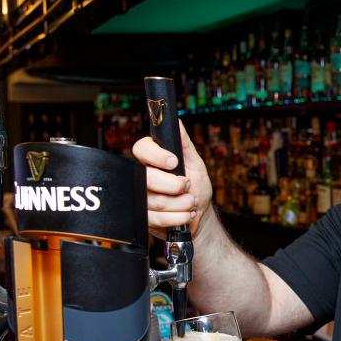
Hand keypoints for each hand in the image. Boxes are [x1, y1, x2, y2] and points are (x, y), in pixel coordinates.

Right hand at [132, 120, 213, 238]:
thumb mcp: (195, 163)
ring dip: (181, 204)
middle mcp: (143, 177)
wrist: (198, 215)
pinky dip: (178, 217)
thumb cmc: (197, 187)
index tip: (174, 162)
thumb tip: (177, 122)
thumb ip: (185, 144)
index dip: (156, 156)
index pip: (141, 149)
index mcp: (152, 159)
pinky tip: (186, 214)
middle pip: (148, 179)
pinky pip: (157, 218)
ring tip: (191, 202)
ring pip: (155, 201)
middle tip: (188, 185)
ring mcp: (142, 198)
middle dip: (175, 185)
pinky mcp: (144, 218)